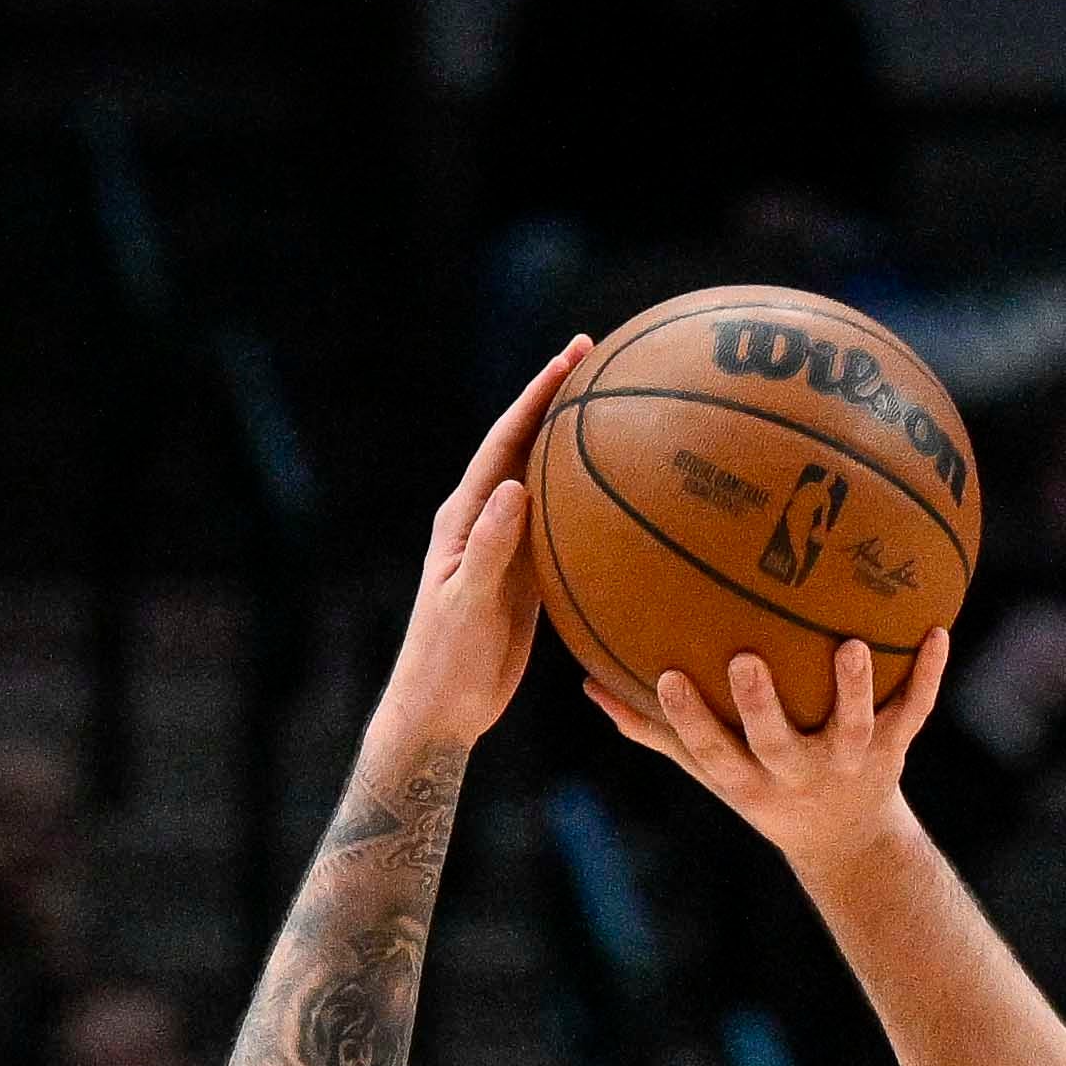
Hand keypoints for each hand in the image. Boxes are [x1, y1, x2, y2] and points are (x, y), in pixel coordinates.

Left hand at [372, 339, 598, 762]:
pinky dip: (590, 500)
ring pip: (547, 479)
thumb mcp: (466, 604)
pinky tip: (623, 490)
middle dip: (558, 400)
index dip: (535, 398)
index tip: (569, 358)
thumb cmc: (445, 660)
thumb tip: (515, 487)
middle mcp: (484, 519)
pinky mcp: (525, 574)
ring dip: (576, 443)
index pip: (504, 442)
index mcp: (463, 517)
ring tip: (616, 406)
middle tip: (596, 356)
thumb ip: (488, 548)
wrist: (442, 709)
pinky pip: (563, 524)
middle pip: (526, 445)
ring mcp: (507, 545)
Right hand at [585, 621, 951, 870]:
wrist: (847, 839)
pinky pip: (913, 711)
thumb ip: (655, 731)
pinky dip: (928, 676)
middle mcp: (798, 772)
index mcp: (750, 778)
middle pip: (776, 744)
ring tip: (851, 645)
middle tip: (745, 661)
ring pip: (851, 727)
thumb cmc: (764, 785)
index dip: (690, 720)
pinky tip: (938, 631)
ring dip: (853, 688)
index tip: (667, 677)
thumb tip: (589, 686)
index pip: (711, 751)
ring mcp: (848, 762)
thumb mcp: (711, 770)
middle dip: (761, 707)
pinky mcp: (893, 748)